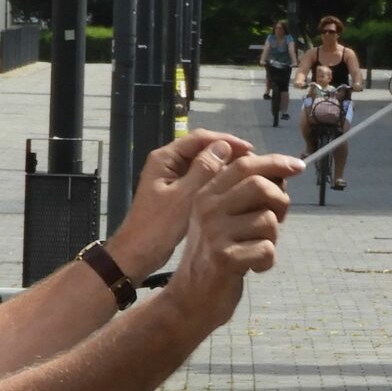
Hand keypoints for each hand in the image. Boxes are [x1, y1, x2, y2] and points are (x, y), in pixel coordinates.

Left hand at [109, 130, 252, 275]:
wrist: (138, 252)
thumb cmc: (158, 226)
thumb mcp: (184, 196)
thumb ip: (203, 170)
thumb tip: (223, 146)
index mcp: (165, 158)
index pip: (199, 138)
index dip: (226, 141)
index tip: (250, 150)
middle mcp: (167, 162)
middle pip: (201, 148)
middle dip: (227, 153)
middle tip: (252, 164)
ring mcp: (171, 177)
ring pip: (202, 164)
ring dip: (223, 167)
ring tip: (247, 175)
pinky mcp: (176, 191)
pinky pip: (199, 178)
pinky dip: (215, 180)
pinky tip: (232, 188)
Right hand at [170, 150, 298, 327]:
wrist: (191, 297)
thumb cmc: (215, 255)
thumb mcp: (223, 219)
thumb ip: (246, 195)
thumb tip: (281, 174)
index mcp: (207, 193)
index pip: (244, 165)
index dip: (275, 162)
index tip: (298, 165)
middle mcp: (208, 208)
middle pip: (260, 186)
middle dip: (279, 202)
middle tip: (278, 219)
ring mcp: (215, 233)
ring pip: (268, 221)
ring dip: (272, 238)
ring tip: (256, 249)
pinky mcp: (225, 258)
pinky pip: (267, 249)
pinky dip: (268, 261)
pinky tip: (255, 267)